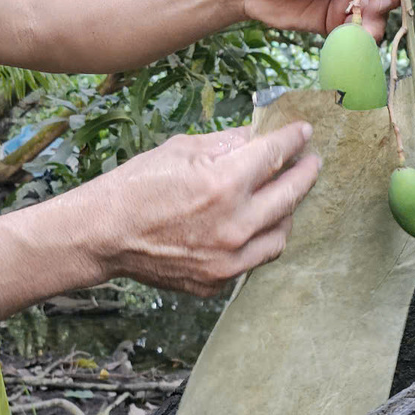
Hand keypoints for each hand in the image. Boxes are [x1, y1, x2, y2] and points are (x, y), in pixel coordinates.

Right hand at [70, 123, 319, 296]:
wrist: (103, 234)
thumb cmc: (136, 186)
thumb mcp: (181, 149)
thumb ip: (227, 143)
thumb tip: (258, 136)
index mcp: (225, 184)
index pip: (276, 155)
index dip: (294, 139)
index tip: (304, 133)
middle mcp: (234, 225)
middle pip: (291, 195)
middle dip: (305, 173)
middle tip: (310, 162)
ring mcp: (228, 260)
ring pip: (281, 235)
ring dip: (286, 212)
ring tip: (283, 198)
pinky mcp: (217, 282)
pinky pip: (253, 260)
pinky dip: (257, 240)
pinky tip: (252, 226)